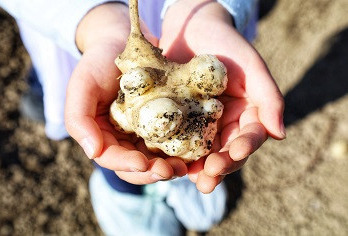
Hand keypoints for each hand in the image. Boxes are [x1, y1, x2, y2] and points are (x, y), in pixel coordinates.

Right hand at [65, 3, 186, 183]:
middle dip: (151, 172)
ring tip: (183, 167)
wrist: (121, 42)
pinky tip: (190, 153)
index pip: (110, 158)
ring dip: (167, 167)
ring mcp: (141, 132)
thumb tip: (94, 153)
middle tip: (170, 171)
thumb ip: (79, 119)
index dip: (125, 164)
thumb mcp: (82, 85)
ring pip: (154, 159)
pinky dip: (178, 151)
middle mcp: (121, 138)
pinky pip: (168, 143)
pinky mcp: (160, 123)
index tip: (143, 163)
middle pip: (134, 166)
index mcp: (101, 134)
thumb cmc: (98, 63)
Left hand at [160, 0, 284, 192]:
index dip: (244, 147)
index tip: (236, 153)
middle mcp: (225, 124)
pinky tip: (170, 164)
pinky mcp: (179, 121)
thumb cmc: (226, 44)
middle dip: (220, 167)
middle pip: (226, 152)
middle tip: (208, 179)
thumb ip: (268, 97)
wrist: (192, 29)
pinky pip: (179, 141)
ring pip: (203, 153)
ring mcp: (201, 125)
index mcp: (246, 114)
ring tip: (192, 179)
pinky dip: (177, 154)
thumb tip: (279, 134)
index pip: (249, 137)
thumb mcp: (251, 66)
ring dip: (198, 169)